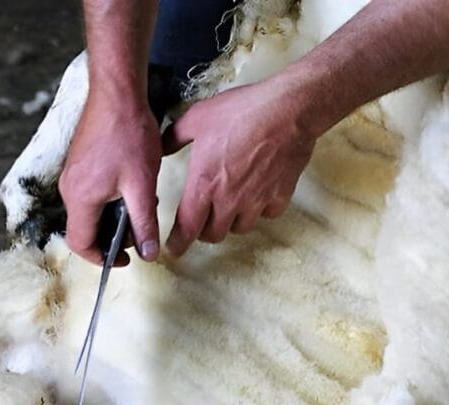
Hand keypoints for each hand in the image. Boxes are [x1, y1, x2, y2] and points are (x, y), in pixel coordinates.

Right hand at [58, 87, 160, 265]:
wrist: (117, 94)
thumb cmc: (128, 135)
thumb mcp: (142, 186)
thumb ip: (145, 223)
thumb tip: (149, 254)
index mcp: (80, 199)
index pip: (80, 244)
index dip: (102, 258)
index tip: (126, 259)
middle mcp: (69, 189)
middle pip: (84, 229)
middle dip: (111, 238)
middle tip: (140, 233)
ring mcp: (72, 175)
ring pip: (88, 212)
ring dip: (112, 218)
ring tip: (140, 209)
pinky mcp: (79, 163)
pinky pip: (89, 194)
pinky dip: (108, 202)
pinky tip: (132, 190)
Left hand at [161, 79, 316, 256]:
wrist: (287, 110)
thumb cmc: (241, 112)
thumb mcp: (197, 118)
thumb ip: (174, 137)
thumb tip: (161, 147)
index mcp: (204, 183)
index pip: (187, 227)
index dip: (178, 243)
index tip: (175, 249)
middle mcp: (229, 199)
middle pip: (213, 234)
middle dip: (204, 231)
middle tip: (203, 220)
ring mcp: (256, 200)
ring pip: (240, 228)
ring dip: (231, 222)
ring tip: (230, 206)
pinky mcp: (279, 197)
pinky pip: (266, 215)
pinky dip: (260, 210)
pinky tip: (258, 194)